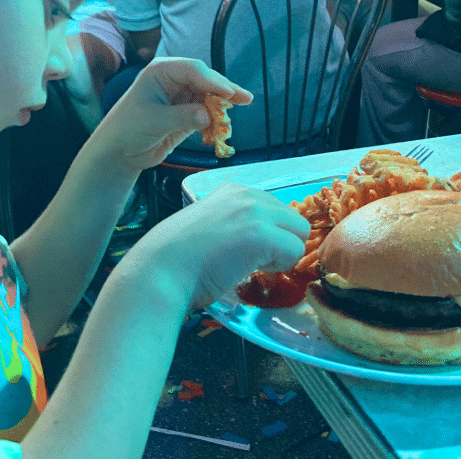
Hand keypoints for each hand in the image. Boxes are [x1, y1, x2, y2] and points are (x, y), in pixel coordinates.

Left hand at [94, 58, 252, 172]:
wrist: (119, 151)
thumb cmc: (128, 129)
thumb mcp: (154, 121)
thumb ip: (182, 117)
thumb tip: (208, 115)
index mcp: (162, 71)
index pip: (193, 70)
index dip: (213, 80)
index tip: (229, 93)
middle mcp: (174, 80)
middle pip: (206, 80)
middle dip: (224, 90)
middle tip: (245, 99)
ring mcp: (182, 97)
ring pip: (209, 97)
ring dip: (222, 106)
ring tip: (240, 108)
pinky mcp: (187, 115)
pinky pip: (206, 114)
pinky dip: (216, 120)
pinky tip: (224, 127)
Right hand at [122, 183, 309, 308]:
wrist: (161, 269)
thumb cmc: (175, 257)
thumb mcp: (208, 226)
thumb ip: (234, 223)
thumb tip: (257, 242)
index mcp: (232, 190)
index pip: (274, 208)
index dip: (267, 233)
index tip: (246, 249)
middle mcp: (247, 194)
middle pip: (292, 219)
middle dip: (280, 242)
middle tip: (251, 260)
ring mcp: (256, 212)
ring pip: (299, 233)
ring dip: (282, 253)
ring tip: (250, 264)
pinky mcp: (263, 235)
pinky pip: (295, 252)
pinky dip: (279, 267)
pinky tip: (250, 270)